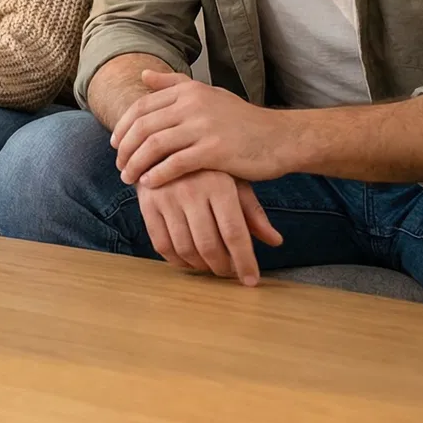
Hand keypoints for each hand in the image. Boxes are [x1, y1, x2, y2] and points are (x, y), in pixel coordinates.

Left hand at [112, 70, 291, 186]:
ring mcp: (204, 126)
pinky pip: (175, 164)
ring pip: (155, 145)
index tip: (116, 144)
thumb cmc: (242, 120)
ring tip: (129, 178)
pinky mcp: (215, 150)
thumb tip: (144, 74)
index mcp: (188, 90)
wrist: (280, 138)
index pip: (141, 106)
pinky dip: (158, 175)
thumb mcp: (209, 94)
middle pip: (143, 126)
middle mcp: (193, 104)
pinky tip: (150, 184)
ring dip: (136, 164)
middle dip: (126, 148)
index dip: (123, 126)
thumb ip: (175, 84)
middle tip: (120, 166)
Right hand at [136, 170, 283, 284]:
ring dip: (200, 267)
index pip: (234, 233)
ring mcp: (166, 198)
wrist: (166, 142)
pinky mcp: (147, 204)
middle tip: (231, 274)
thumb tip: (275, 241)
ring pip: (184, 248)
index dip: (245, 262)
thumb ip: (253, 212)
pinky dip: (177, 260)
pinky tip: (189, 261)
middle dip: (223, 268)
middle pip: (208, 245)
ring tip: (212, 268)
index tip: (251, 281)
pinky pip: (161, 244)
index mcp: (219, 185)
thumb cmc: (208, 165)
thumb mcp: (234, 180)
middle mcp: (191, 191)